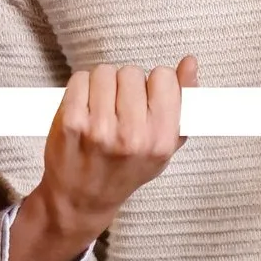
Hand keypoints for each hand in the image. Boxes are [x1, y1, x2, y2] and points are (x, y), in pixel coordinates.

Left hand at [10, 57, 197, 260]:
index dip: (154, 84)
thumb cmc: (125, 169)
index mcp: (160, 140)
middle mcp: (131, 136)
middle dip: (126, 85)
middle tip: (120, 107)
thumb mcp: (164, 144)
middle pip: (132, 73)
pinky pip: (80, 79)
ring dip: (103, 84)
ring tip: (101, 107)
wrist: (81, 198)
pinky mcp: (71, 122)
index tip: (146, 99)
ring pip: (105, 72)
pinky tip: (84, 107)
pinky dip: (81, 88)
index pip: (163, 78)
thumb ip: (183, 102)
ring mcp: (99, 129)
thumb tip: (190, 62)